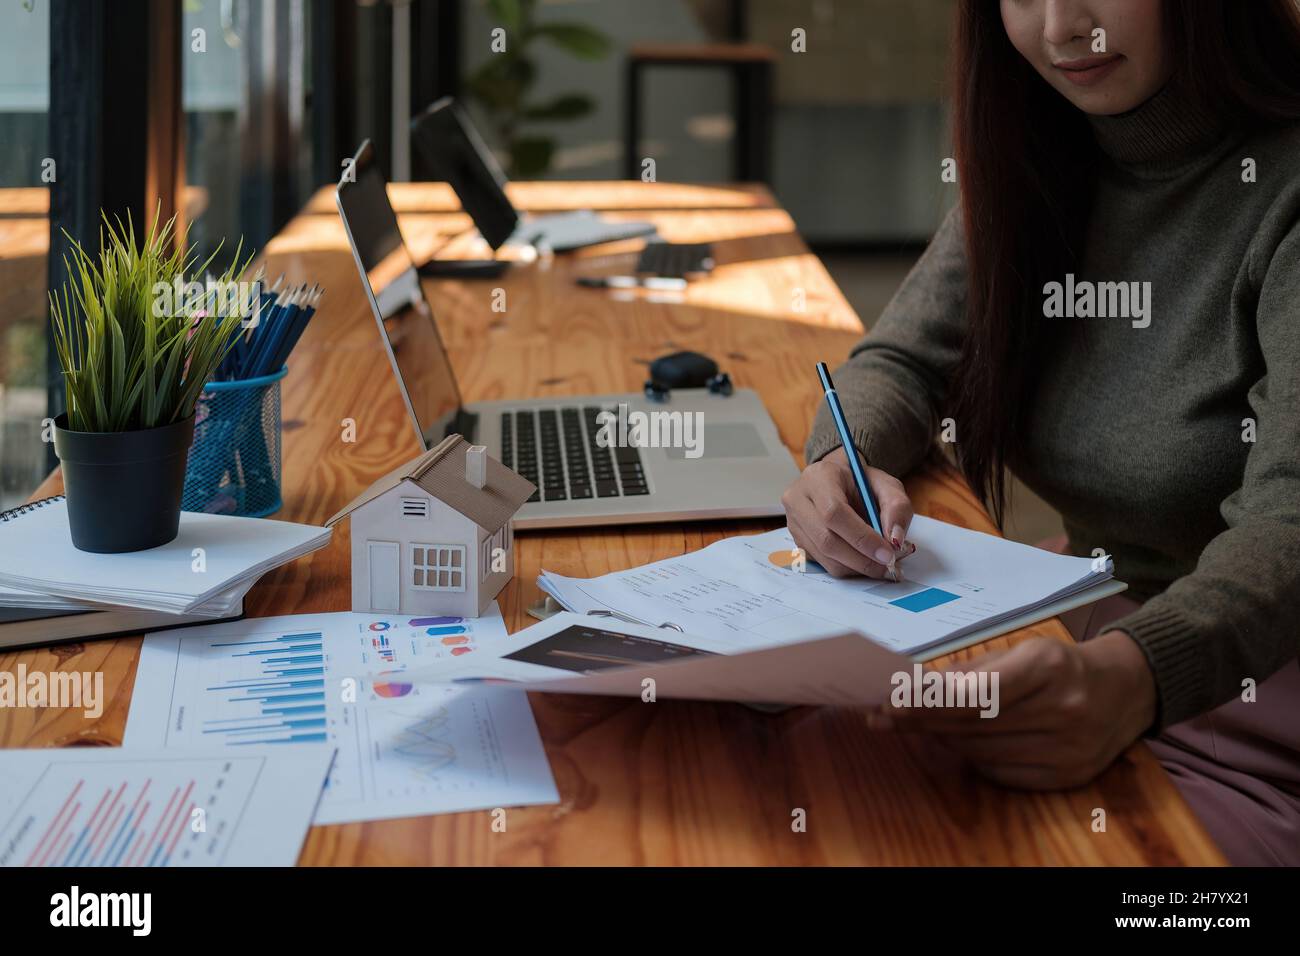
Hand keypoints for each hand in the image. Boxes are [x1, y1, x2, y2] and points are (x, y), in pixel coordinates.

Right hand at [781, 447, 913, 578]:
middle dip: (860, 559)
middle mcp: (798, 499)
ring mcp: (793, 521)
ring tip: (878, 565)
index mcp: (819, 477)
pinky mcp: (796, 540)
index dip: (861, 537)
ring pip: (823, 555)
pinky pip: (821, 562)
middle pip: (826, 539)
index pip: (834, 513)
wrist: (838, 482)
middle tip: (887, 566)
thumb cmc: (861, 483)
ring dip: (855, 567)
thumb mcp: (886, 485)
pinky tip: (861, 560)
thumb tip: (894, 540)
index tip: (887, 553)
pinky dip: (846, 567)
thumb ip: (897, 507)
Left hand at [869, 630, 1157, 788]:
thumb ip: (972, 671)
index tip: (889, 703)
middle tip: (881, 715)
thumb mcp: (1023, 651)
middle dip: (921, 720)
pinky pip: (999, 771)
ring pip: (981, 750)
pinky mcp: (1067, 777)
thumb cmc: (1062, 666)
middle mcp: (1063, 709)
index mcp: (1048, 668)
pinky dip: (972, 756)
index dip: (930, 701)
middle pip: (973, 724)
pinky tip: (958, 741)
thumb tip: (917, 687)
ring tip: (915, 724)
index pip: (978, 692)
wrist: (1126, 691)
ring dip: (941, 737)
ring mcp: (1067, 749)